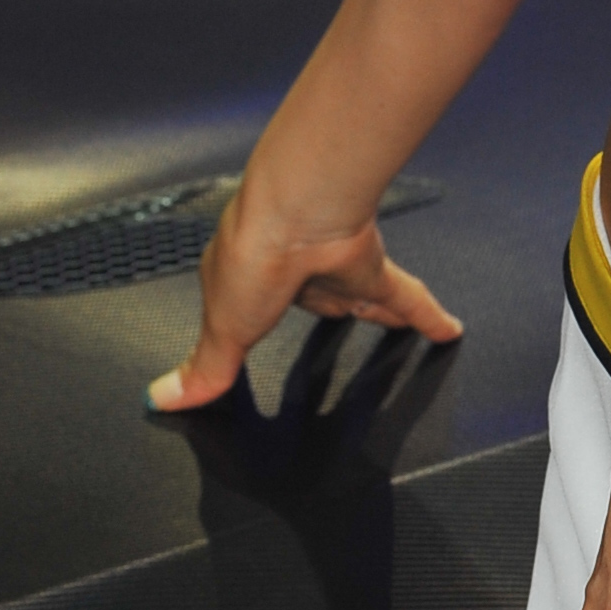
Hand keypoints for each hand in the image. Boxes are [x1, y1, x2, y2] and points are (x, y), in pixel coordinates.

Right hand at [147, 179, 460, 411]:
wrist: (294, 212)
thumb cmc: (249, 257)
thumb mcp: (221, 329)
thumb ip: (206, 367)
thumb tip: (161, 398)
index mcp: (247, 279)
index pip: (254, 309)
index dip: (257, 323)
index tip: (255, 336)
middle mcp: (295, 269)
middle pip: (318, 299)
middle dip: (330, 308)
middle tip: (345, 319)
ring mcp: (335, 266)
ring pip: (363, 295)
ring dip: (380, 311)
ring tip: (398, 328)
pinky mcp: (371, 267)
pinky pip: (407, 297)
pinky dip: (429, 316)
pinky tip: (449, 331)